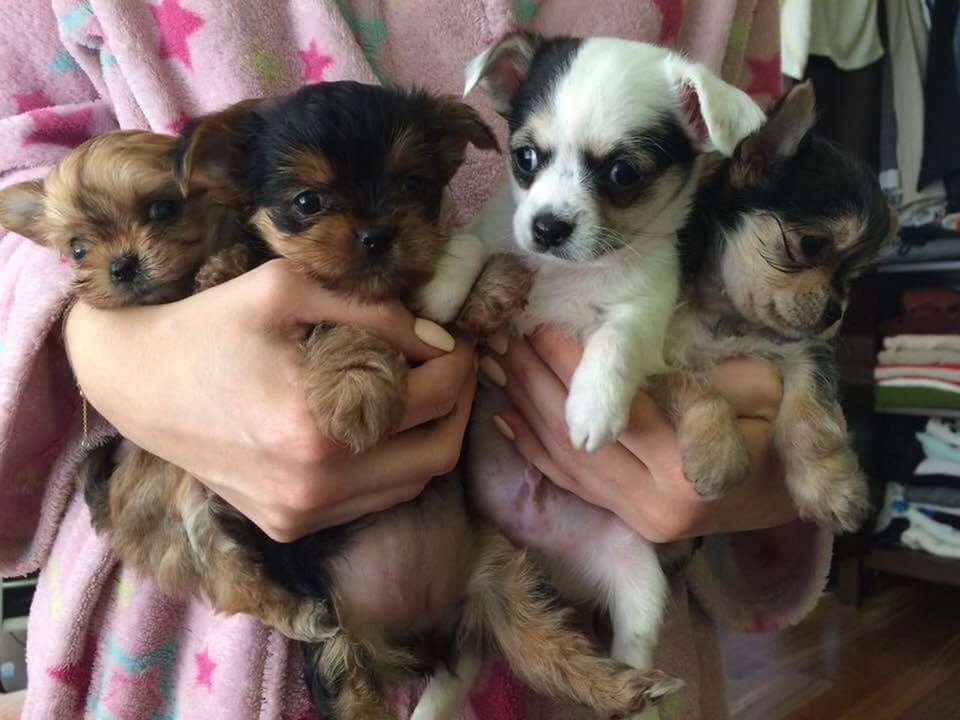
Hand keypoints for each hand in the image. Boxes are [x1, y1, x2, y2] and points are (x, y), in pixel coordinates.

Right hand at [65, 259, 476, 541]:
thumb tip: (437, 339)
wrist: (135, 383)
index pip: (433, 398)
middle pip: (437, 453)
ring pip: (411, 484)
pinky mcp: (289, 526)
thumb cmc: (208, 324)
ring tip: (420, 391)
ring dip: (430, 437)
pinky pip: (372, 502)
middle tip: (453, 367)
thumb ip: (373, 311)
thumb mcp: (286, 289)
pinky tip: (380, 426)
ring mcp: (301, 513)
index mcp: (316, 425)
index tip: (455, 337)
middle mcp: (314, 484)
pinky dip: (393, 465)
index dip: (459, 362)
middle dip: (459, 404)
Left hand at [481, 329, 794, 541]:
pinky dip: (533, 449)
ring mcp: (634, 518)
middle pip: (578, 439)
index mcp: (691, 471)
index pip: (618, 411)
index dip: (576, 369)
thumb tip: (624, 365)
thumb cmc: (775, 431)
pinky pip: (568, 482)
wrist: (783, 494)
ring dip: (526, 411)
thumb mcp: (761, 392)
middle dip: (537, 384)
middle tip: (505, 339)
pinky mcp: (622, 519)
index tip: (541, 328)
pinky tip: (505, 416)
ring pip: (565, 462)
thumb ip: (699, 383)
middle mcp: (655, 505)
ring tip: (497, 366)